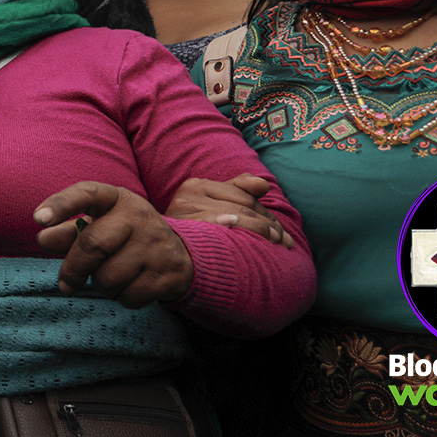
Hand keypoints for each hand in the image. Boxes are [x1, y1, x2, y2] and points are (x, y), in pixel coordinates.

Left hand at [33, 182, 193, 308]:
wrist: (180, 254)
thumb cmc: (126, 237)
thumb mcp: (100, 225)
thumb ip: (69, 231)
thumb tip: (43, 239)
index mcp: (117, 198)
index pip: (87, 193)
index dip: (61, 205)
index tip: (38, 219)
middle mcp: (139, 216)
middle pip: (93, 244)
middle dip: (73, 269)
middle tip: (65, 284)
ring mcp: (156, 245)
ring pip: (109, 278)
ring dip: (100, 286)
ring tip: (110, 277)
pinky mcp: (167, 274)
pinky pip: (128, 296)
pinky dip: (121, 298)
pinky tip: (130, 285)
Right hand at [164, 174, 292, 248]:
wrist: (150, 251)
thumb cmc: (185, 231)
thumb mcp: (208, 207)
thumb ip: (235, 192)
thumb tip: (264, 186)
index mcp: (197, 185)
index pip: (243, 196)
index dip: (266, 214)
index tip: (282, 232)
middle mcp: (190, 193)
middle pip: (242, 204)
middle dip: (268, 224)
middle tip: (285, 242)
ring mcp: (186, 208)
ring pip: (236, 213)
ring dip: (261, 229)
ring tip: (277, 244)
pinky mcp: (184, 223)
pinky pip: (218, 223)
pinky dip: (236, 226)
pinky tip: (250, 236)